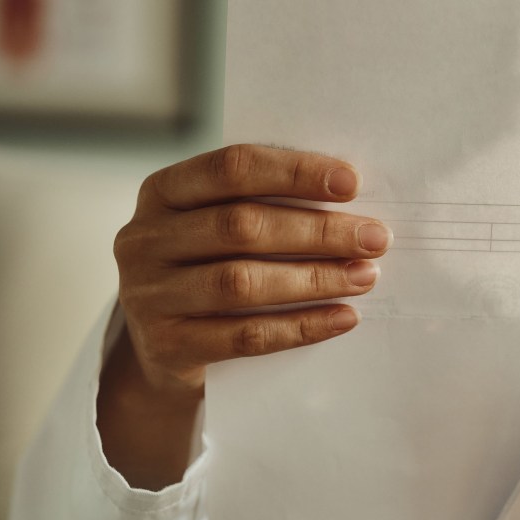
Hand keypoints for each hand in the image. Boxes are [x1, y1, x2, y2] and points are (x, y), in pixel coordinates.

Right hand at [99, 144, 390, 487]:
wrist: (164, 350)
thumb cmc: (211, 267)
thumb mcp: (221, 227)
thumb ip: (267, 205)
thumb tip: (351, 197)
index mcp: (163, 192)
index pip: (231, 168)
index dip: (294, 172)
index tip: (351, 183)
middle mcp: (145, 239)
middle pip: (240, 226)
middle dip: (317, 230)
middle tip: (375, 238)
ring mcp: (148, 295)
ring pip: (240, 282)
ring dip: (314, 278)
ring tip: (365, 276)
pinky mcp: (167, 346)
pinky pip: (244, 336)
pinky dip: (301, 326)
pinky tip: (343, 318)